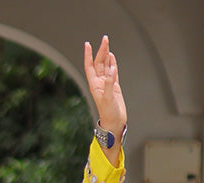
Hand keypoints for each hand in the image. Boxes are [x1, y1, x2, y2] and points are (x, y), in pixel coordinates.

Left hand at [84, 36, 126, 156]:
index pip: (90, 67)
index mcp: (95, 85)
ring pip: (105, 66)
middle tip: (105, 39)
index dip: (88, 55)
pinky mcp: (114, 87)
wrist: (115, 123)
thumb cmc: (109, 114)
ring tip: (107, 43)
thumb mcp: (108, 98)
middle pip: (99, 63)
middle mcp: (99, 83)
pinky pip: (112, 72)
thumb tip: (112, 69)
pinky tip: (111, 57)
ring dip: (106, 55)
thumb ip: (110, 83)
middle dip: (101, 51)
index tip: (88, 44)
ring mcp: (107, 84)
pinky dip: (112, 63)